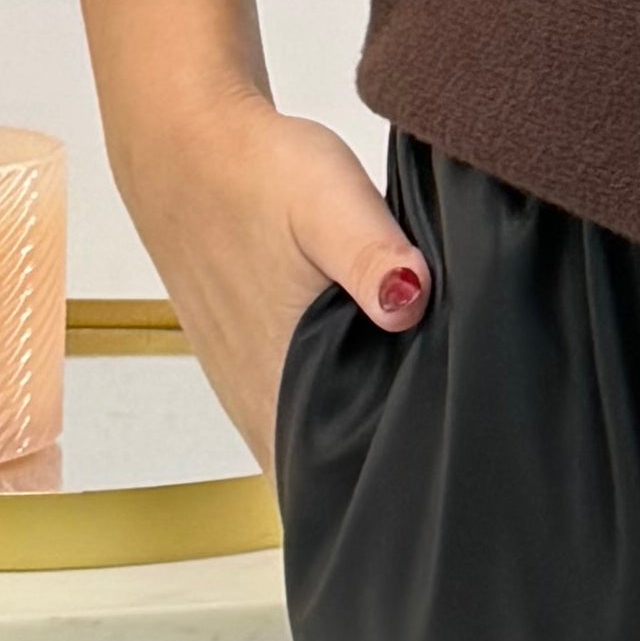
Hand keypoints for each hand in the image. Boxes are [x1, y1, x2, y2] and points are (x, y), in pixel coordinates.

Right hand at [124, 97, 428, 479]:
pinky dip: (340, 402)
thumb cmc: (253, 172)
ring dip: (364, 436)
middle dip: (390, 470)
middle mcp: (258, 408)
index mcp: (277, 391)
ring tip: (428, 407)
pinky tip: (378, 367)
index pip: (336, 488)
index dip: (390, 494)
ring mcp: (250, 390)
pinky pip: (303, 410)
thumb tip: (408, 304)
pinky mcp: (251, 364)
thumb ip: (371, 255)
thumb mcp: (327, 200)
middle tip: (454, 442)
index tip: (444, 482)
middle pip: (332, 478)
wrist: (185, 146)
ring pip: (316, 445)